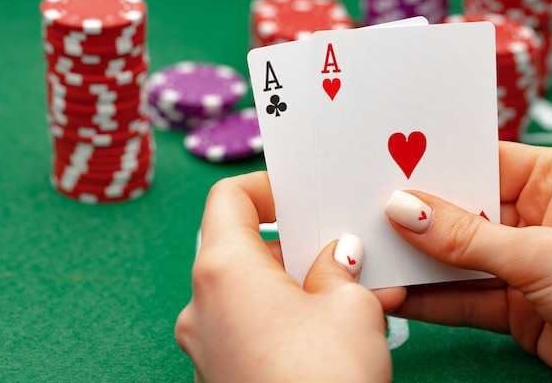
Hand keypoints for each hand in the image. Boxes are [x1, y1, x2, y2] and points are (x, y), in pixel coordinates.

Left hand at [175, 172, 404, 382]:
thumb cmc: (323, 379)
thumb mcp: (350, 308)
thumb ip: (341, 269)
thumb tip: (338, 257)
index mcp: (223, 270)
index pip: (228, 199)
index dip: (265, 187)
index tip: (300, 196)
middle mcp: (201, 304)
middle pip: (240, 246)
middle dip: (293, 243)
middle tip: (338, 245)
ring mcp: (206, 342)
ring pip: (247, 289)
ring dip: (292, 282)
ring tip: (345, 288)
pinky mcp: (220, 372)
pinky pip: (248, 325)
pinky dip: (281, 316)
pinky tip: (324, 328)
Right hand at [385, 141, 551, 369]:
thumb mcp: (539, 254)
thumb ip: (466, 236)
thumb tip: (404, 209)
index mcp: (551, 182)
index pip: (480, 161)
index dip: (432, 164)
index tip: (383, 168)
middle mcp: (533, 218)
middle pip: (459, 212)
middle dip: (411, 219)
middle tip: (361, 214)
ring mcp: (521, 264)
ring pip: (455, 259)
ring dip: (413, 264)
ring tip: (366, 257)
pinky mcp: (514, 307)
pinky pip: (462, 299)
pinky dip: (428, 302)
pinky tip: (393, 295)